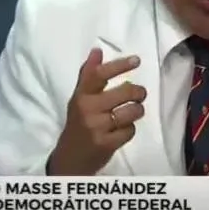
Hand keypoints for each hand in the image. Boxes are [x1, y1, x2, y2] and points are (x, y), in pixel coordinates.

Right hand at [48, 48, 146, 175]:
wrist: (69, 159)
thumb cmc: (78, 124)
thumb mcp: (79, 99)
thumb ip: (89, 76)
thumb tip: (97, 51)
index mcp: (81, 96)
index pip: (100, 74)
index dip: (119, 65)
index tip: (136, 61)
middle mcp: (88, 109)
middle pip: (125, 92)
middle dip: (138, 92)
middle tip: (139, 94)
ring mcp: (97, 127)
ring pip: (132, 111)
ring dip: (137, 110)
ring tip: (132, 112)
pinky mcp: (106, 144)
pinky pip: (130, 130)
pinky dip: (130, 129)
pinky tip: (122, 130)